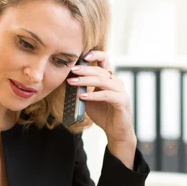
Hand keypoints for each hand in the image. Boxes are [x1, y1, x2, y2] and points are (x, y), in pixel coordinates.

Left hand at [67, 51, 136, 167]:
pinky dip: (93, 95)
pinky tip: (82, 96)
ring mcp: (120, 91)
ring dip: (86, 81)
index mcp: (109, 78)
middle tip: (71, 70)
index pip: (104, 59)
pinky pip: (107, 95)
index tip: (82, 55)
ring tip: (72, 82)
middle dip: (84, 69)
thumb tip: (64, 81)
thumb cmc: (103, 114)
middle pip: (100, 70)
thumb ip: (79, 90)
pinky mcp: (122, 101)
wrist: (115, 131)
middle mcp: (116, 82)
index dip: (95, 54)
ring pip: (102, 81)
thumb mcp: (87, 99)